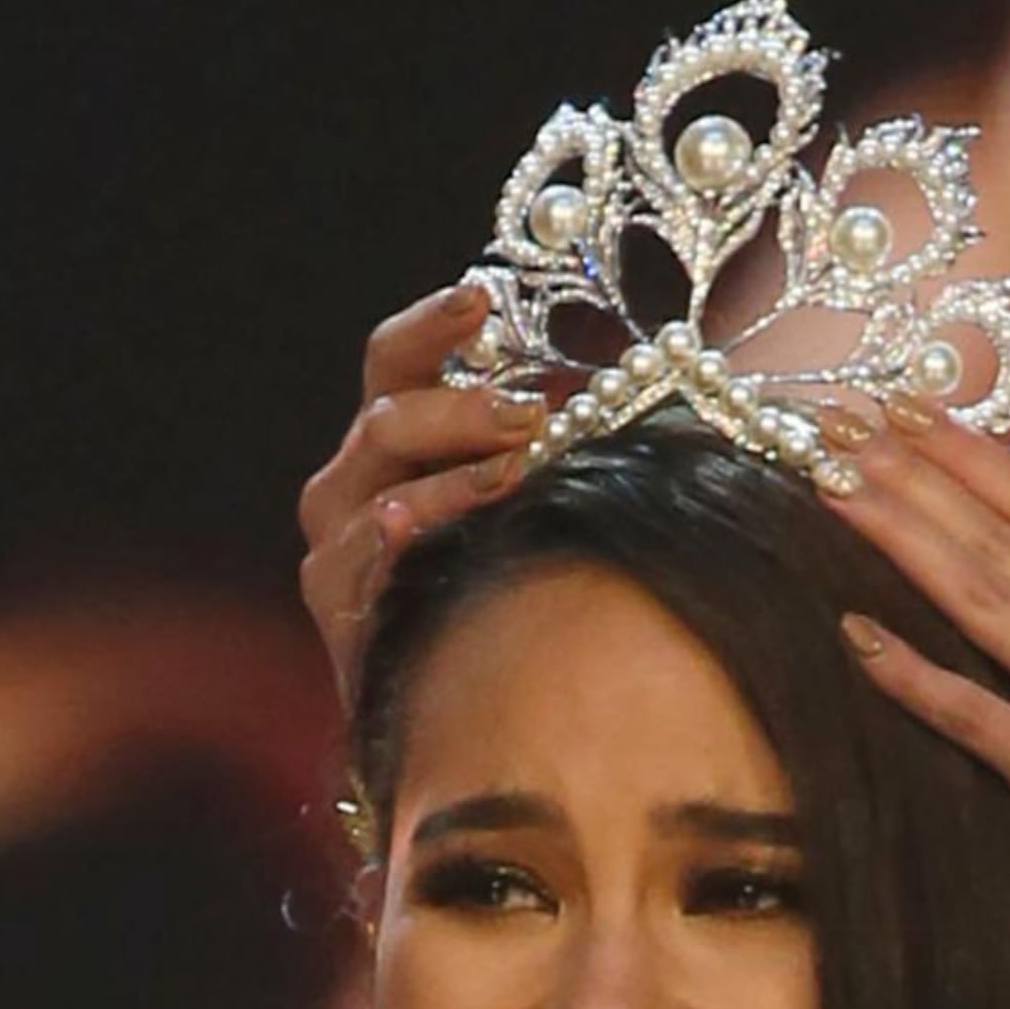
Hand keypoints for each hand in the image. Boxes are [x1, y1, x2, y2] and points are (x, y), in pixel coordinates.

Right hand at [293, 284, 551, 693]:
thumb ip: (569, 443)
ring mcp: (340, 549)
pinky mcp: (341, 616)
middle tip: (528, 414)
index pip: (398, 359)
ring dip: (448, 482)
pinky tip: (412, 533)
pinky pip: (359, 575)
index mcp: (402, 440)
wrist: (479, 711)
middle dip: (463, 409)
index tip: (480, 296)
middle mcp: (356, 484)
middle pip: (390, 417)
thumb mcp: (551, 503)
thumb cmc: (527, 588)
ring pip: (377, 493)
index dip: (435, 323)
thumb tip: (669, 387)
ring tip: (509, 475)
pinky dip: (390, 552)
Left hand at [815, 401, 1009, 1003]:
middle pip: (1005, 535)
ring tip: (830, 484)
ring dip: (900, 532)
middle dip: (916, 469)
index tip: (905, 403)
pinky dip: (910, 672)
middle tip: (840, 419)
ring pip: (983, 596)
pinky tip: (852, 637)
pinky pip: (973, 712)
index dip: (972, 451)